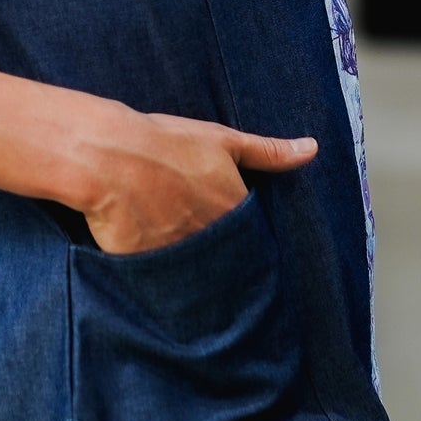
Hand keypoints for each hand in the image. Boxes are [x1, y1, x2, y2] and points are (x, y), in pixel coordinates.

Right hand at [74, 103, 316, 255]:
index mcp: (234, 209)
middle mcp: (214, 239)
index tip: (231, 232)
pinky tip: (158, 270)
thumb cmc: (163, 142)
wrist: (108, 157)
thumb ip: (268, 151)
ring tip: (185, 264)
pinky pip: (164, 282)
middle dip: (222, 258)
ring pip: (198, 274)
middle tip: (205, 245)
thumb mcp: (221, 139)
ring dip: (195, 271)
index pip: (250, 236)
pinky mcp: (150, 269)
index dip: (240, 234)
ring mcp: (182, 257)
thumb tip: (312, 149)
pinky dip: (164, 278)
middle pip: (227, 259)